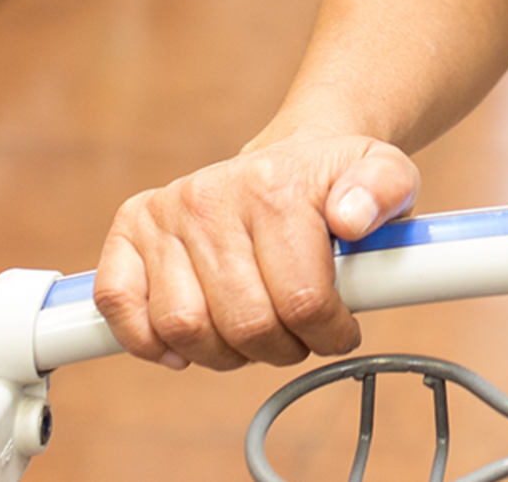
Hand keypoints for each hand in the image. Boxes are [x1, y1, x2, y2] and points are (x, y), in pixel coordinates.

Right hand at [93, 134, 419, 370]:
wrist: (298, 153)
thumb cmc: (338, 179)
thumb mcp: (386, 173)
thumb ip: (387, 190)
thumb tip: (352, 218)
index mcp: (277, 186)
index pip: (301, 299)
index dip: (328, 333)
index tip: (342, 330)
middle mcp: (213, 195)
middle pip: (244, 323)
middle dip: (282, 348)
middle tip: (299, 336)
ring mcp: (169, 211)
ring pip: (185, 328)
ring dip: (226, 354)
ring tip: (256, 336)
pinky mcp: (133, 227)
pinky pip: (120, 304)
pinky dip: (148, 341)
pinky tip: (188, 345)